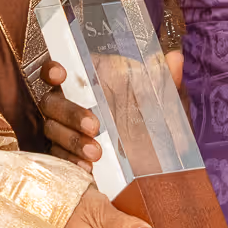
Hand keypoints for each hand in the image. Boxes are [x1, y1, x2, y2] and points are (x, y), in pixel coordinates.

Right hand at [42, 50, 183, 168]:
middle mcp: (73, 104)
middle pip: (52, 103)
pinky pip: (59, 159)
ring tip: (95, 153)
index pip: (58, 72)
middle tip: (94, 125)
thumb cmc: (156, 124)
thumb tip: (175, 58)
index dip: (52, 70)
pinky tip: (87, 168)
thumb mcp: (165, 103)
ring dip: (71, 140)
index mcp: (91, 83)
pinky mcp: (68, 157)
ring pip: (53, 131)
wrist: (160, 165)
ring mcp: (67, 132)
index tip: (60, 75)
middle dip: (70, 113)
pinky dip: (70, 161)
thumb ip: (166, 81)